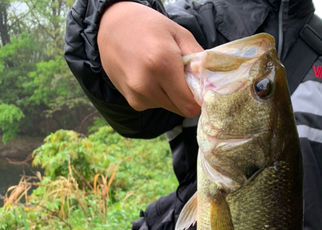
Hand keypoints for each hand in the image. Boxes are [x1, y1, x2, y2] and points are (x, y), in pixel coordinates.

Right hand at [97, 2, 202, 116]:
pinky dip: (159, 96)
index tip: (201, 89)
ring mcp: (138, 96)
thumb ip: (199, 60)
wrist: (110, 27)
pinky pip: (156, 105)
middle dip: (187, 97)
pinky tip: (149, 78)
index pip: (190, 104)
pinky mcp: (133, 102)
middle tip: (183, 78)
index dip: (199, 100)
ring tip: (162, 73)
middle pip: (181, 110)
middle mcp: (147, 84)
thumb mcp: (179, 34)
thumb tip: (212, 84)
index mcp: (162, 64)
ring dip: (172, 96)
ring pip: (169, 108)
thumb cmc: (148, 27)